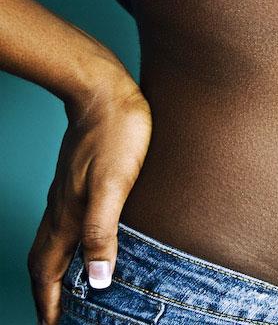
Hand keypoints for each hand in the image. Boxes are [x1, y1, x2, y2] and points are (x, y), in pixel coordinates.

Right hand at [27, 81, 151, 324]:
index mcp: (68, 216)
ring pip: (57, 242)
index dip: (50, 303)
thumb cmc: (115, 134)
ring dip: (61, 270)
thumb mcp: (114, 186)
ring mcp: (70, 193)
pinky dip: (74, 244)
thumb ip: (102, 231)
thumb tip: (94, 280)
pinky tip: (92, 240)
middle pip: (47, 262)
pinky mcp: (82, 179)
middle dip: (51, 293)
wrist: (105, 90)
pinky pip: (70, 223)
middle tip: (62, 317)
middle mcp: (63, 209)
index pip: (48, 272)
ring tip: (74, 288)